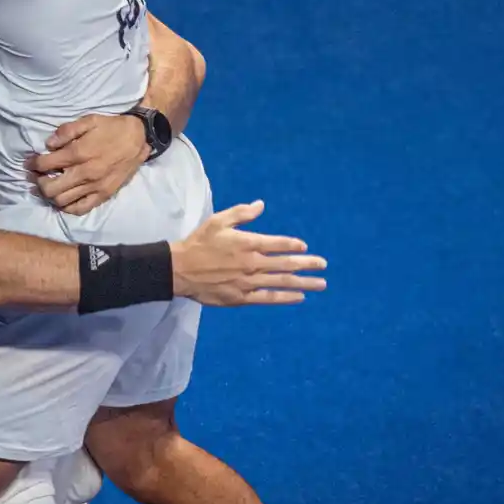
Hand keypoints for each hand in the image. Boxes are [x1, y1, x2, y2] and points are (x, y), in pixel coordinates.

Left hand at [27, 114, 148, 214]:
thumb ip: (67, 131)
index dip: (33, 164)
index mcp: (79, 153)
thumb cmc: (112, 128)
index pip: (46, 164)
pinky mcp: (103, 195)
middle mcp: (85, 173)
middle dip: (39, 183)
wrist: (139, 138)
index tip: (29, 163)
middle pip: (50, 188)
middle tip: (36, 177)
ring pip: (62, 201)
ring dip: (51, 195)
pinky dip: (68, 207)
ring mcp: (94, 187)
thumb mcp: (89, 120)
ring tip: (49, 187)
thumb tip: (49, 143)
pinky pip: (80, 208)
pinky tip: (64, 199)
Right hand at [170, 201, 326, 305]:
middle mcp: (252, 263)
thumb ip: (241, 213)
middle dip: (308, 264)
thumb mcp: (218, 221)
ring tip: (320, 283)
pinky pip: (269, 298)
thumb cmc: (199, 243)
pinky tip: (299, 296)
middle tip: (323, 265)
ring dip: (304, 282)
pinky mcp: (242, 298)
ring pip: (282, 282)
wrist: (180, 270)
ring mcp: (249, 282)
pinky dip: (285, 297)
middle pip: (286, 264)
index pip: (278, 244)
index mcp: (247, 243)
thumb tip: (261, 205)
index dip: (293, 245)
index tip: (305, 247)